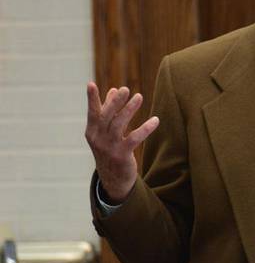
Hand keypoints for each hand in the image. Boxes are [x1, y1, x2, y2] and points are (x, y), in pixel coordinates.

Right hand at [85, 82, 159, 202]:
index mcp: (92, 131)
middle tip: (125, 89)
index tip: (90, 84)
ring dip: (129, 110)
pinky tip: (155, 120)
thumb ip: (109, 111)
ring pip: (119, 125)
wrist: (113, 179)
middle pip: (106, 117)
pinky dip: (145, 129)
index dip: (91, 99)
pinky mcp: (122, 155)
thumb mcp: (105, 132)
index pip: (92, 112)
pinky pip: (134, 139)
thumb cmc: (110, 149)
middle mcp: (98, 139)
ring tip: (139, 97)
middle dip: (115, 102)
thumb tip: (113, 90)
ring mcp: (109, 147)